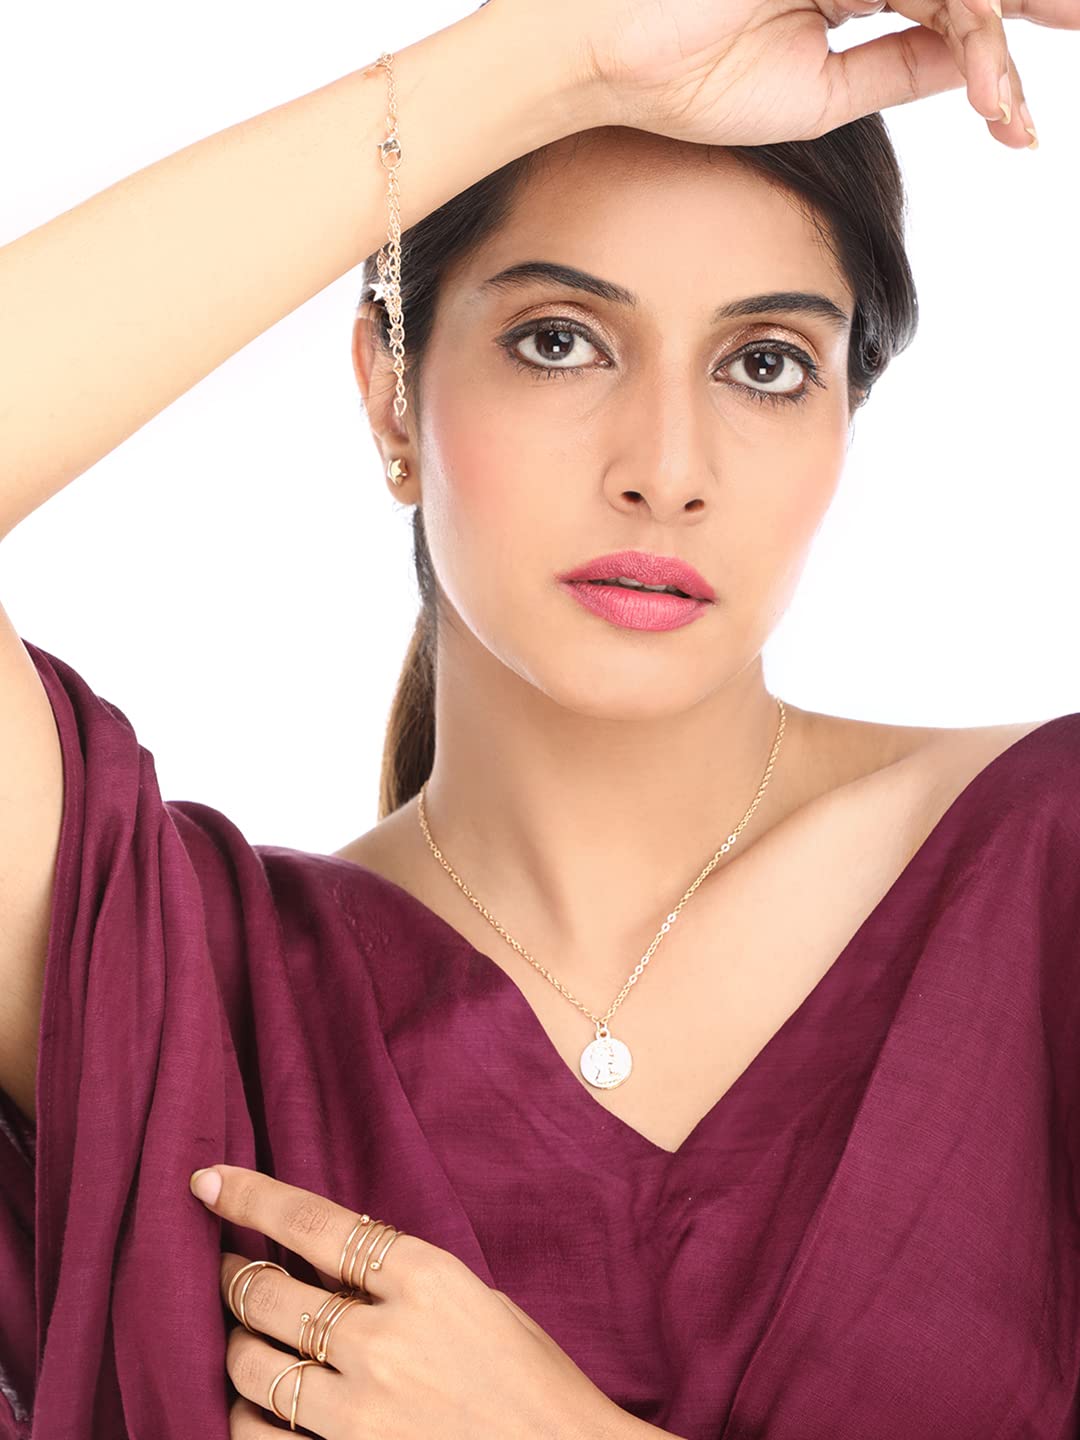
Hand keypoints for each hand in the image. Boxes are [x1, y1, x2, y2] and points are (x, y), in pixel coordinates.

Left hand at [189, 1163, 624, 1439]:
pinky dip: (245, 1417)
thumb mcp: (476, 1299)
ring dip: (236, 1347)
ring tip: (244, 1340)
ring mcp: (363, 1412)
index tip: (206, 1181)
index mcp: (427, 1279)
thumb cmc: (531, 1380)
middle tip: (225, 1272)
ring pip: (250, 1366)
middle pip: (265, 1294)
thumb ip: (402, 1278)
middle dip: (232, 1278)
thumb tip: (323, 1256)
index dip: (249, 1197)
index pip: (313, 1223)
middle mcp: (386, 1340)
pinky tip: (255, 1406)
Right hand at [538, 0, 1078, 147]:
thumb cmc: (688, 80)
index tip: (1016, 121)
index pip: (943, 3)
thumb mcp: (819, 94)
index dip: (991, 52)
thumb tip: (974, 66)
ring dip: (1000, 31)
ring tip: (1025, 96)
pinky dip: (963, 26)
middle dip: (1030, 11)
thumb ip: (898, 69)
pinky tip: (988, 81)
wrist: (609, 57)